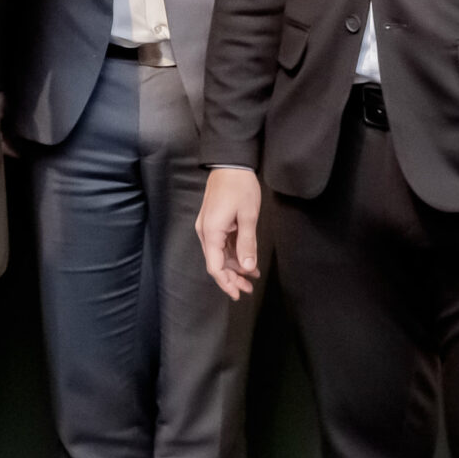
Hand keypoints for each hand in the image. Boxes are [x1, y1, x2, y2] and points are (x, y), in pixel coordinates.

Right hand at [196, 166, 263, 298]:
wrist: (230, 163)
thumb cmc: (240, 187)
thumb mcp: (248, 216)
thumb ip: (247, 244)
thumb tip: (248, 268)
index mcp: (211, 233)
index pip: (215, 266)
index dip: (226, 283)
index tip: (237, 294)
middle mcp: (205, 232)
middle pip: (216, 262)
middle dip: (232, 277)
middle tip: (249, 288)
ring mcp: (209, 227)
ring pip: (220, 254)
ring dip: (235, 266)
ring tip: (252, 276)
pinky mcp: (214, 221)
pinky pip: (222, 243)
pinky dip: (234, 253)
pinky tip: (247, 259)